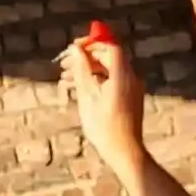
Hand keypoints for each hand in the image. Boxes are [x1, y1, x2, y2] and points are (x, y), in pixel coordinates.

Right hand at [63, 33, 145, 187]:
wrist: (124, 151)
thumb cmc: (104, 126)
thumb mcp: (87, 95)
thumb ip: (81, 69)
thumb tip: (75, 49)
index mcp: (122, 75)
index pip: (109, 46)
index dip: (91, 43)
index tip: (73, 48)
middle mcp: (131, 78)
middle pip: (108, 57)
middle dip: (85, 58)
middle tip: (64, 65)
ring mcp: (132, 88)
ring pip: (108, 70)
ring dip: (88, 71)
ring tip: (66, 79)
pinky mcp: (130, 98)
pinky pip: (112, 81)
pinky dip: (97, 81)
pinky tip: (79, 90)